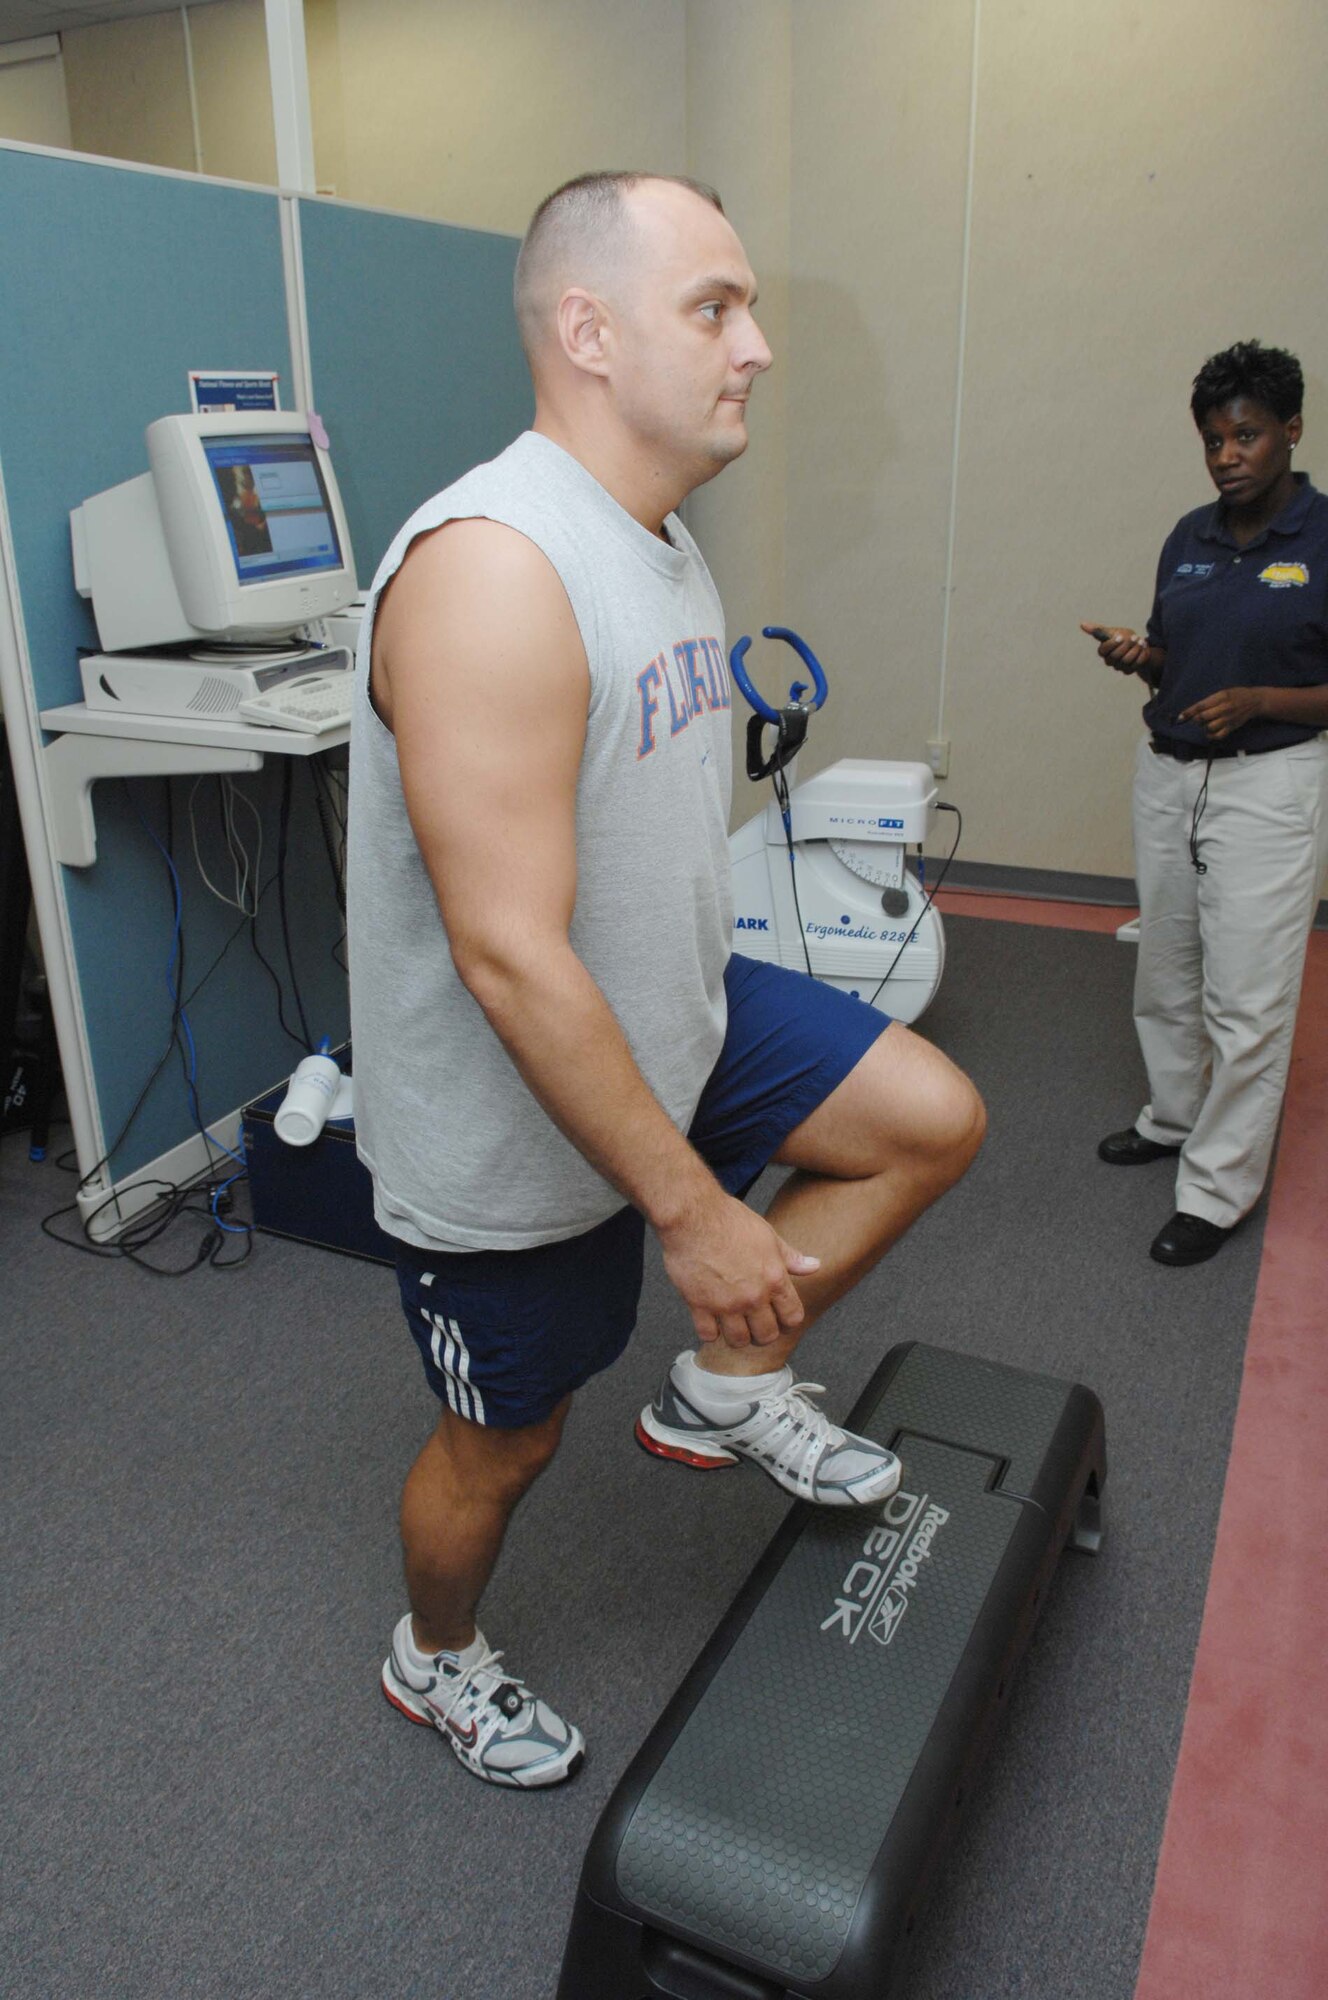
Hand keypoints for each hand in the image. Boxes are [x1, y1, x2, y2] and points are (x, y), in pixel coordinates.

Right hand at [658, 1191, 819, 1347]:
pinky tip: (710, 1321)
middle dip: (764, 1332)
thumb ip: (791, 1257)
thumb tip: (815, 1266)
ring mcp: (726, 1304)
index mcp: (774, 1279)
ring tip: (733, 1325)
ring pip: (739, 1340)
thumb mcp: (768, 1235)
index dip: (788, 1319)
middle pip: (766, 1335)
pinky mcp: (699, 1305)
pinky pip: (708, 1334)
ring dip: (738, 1336)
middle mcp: (753, 1296)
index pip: (793, 1317)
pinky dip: (710, 1332)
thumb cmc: (730, 1220)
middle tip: (756, 1323)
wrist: (692, 1217)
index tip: (780, 1316)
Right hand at [1080, 621, 1150, 673]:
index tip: (1120, 636)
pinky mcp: (1128, 671)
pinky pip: (1135, 664)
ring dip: (1135, 649)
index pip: (1103, 650)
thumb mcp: (1111, 632)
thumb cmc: (1122, 637)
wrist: (1137, 644)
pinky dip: (1141, 655)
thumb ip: (1098, 630)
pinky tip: (1142, 648)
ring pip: (1127, 660)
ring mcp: (1119, 667)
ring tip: (1140, 641)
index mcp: (1103, 651)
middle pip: (1116, 656)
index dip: (1112, 644)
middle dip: (1127, 645)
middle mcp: (1109, 661)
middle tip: (1134, 636)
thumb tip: (1081, 624)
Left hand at [1178, 687, 1264, 739]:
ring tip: (1205, 724)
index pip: (1201, 706)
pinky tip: (1210, 732)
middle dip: (1196, 720)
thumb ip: (1210, 701)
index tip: (1180, 717)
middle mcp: (1224, 708)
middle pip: (1203, 717)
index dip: (1188, 712)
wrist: (1254, 701)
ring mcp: (1228, 719)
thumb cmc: (1236, 695)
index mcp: (1221, 697)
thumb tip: (1194, 710)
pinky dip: (1211, 736)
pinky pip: (1218, 736)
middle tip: (1197, 719)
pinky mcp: (1232, 727)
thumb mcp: (1223, 692)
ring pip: (1209, 727)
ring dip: (1204, 727)